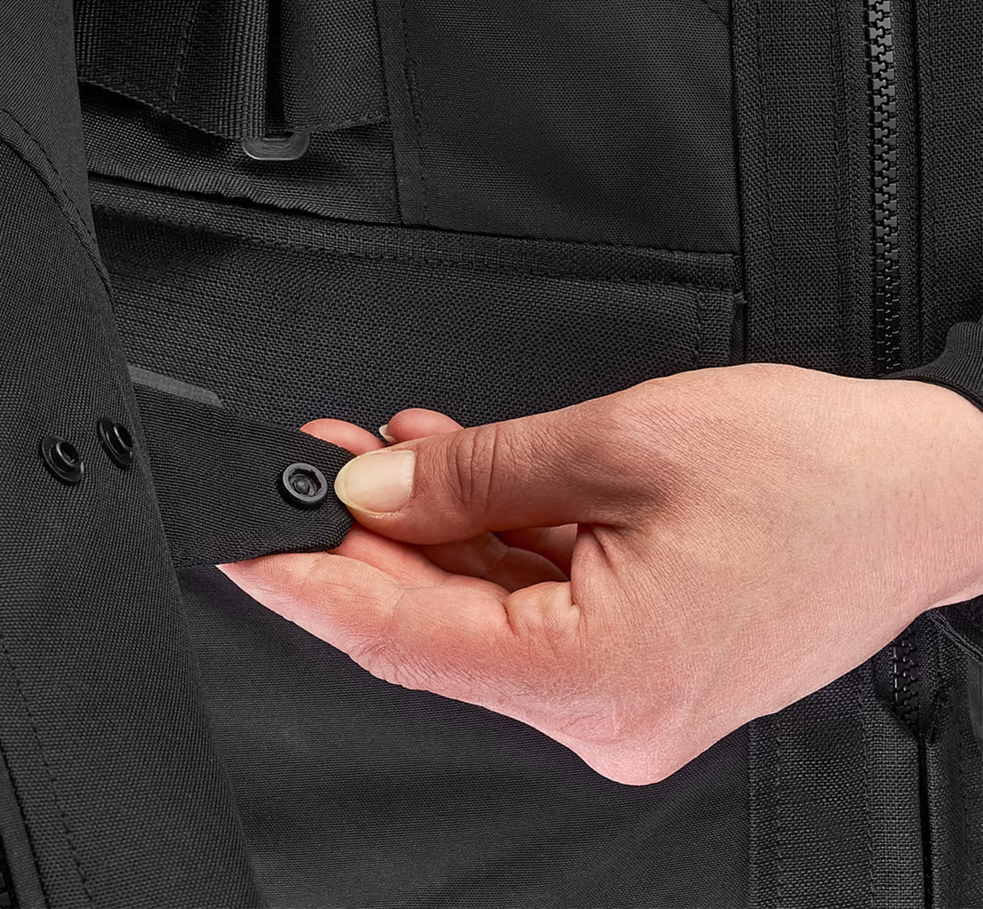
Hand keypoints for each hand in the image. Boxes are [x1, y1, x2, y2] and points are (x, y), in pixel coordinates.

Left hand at [220, 364, 982, 783]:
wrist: (925, 490)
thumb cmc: (814, 472)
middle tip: (310, 457)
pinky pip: (530, 600)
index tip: (240, 536)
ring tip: (377, 445)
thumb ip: (473, 474)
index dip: (305, 580)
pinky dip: (484, 536)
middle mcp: (605, 711)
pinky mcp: (638, 660)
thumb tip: (370, 485)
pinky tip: (448, 470)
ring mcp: (622, 694)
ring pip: (478, 608)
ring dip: (424, 525)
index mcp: (598, 677)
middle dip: (363, 535)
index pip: (401, 637)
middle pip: (432, 624)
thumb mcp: (615, 444)